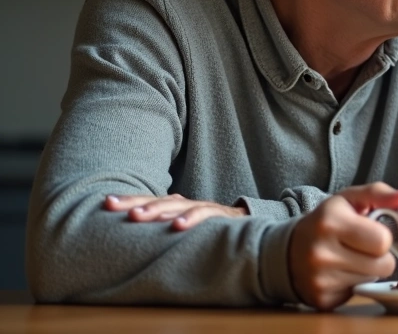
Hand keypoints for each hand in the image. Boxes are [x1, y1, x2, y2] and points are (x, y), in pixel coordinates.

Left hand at [103, 193, 247, 230]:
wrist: (245, 224)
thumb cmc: (205, 229)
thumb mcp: (180, 227)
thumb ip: (160, 230)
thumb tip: (128, 244)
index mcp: (172, 206)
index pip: (146, 201)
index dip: (127, 200)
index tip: (105, 203)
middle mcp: (184, 203)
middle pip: (156, 200)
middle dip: (134, 203)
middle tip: (113, 206)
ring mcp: (201, 207)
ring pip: (176, 206)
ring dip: (156, 209)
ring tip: (137, 215)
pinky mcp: (219, 214)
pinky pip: (203, 215)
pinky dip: (190, 219)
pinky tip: (177, 226)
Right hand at [288, 182, 397, 310]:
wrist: (288, 251)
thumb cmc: (327, 221)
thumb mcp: (348, 199)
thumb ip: (379, 194)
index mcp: (330, 222)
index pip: (383, 240)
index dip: (384, 236)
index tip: (371, 232)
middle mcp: (321, 252)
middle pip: (383, 265)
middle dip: (380, 256)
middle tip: (364, 247)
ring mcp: (320, 280)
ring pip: (373, 280)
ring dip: (369, 270)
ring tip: (350, 258)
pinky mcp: (321, 300)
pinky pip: (358, 294)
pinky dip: (354, 284)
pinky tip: (340, 273)